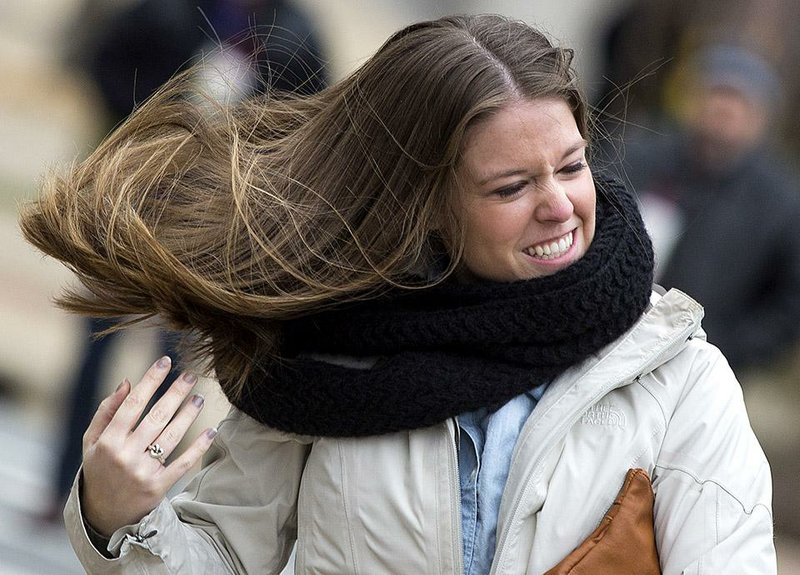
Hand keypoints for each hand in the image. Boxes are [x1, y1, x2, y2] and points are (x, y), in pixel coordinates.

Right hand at [80, 356, 217, 536]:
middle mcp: (125, 455)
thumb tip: (126, 381)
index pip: (133, 403)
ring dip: (188, 414)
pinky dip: (199, 446)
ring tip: (199, 397)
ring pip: (171, 436)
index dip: (150, 380)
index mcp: (108, 440)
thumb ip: (107, 410)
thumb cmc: (100, 468)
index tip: (165, 361)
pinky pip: (183, 463)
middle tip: (191, 375)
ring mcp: (142, 472)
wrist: (103, 513)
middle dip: (176, 393)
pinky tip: (211, 430)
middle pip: (157, 417)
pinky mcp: (158, 487)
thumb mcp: (91, 440)